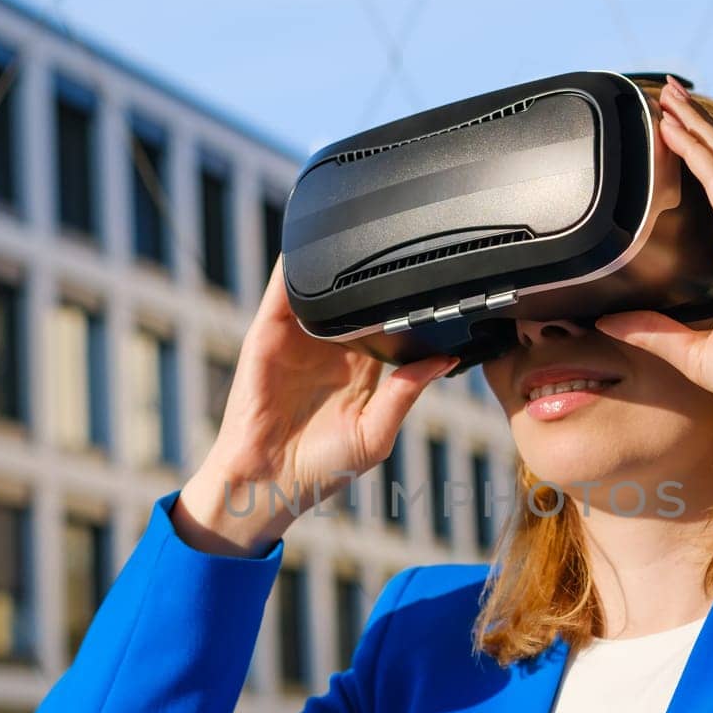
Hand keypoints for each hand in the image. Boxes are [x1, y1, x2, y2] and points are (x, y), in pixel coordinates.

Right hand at [175, 253, 456, 556]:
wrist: (267, 482)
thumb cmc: (322, 468)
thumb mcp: (376, 434)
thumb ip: (406, 394)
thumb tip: (445, 361)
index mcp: (363, 368)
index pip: (391, 323)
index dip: (409, 302)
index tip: (436, 280)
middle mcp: (332, 348)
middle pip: (358, 298)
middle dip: (376, 274)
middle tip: (403, 244)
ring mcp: (299, 339)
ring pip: (322, 289)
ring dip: (336, 263)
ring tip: (359, 230)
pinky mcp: (268, 336)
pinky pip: (281, 294)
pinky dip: (294, 269)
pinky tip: (310, 247)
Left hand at [594, 75, 712, 403]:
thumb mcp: (687, 350)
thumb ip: (648, 331)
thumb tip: (608, 321)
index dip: (698, 159)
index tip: (674, 134)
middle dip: (697, 127)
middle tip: (671, 95)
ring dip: (695, 126)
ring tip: (671, 96)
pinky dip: (699, 151)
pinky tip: (678, 129)